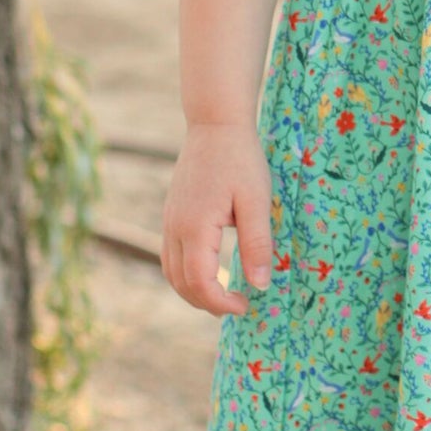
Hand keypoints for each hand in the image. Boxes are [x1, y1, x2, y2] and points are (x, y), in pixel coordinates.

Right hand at [162, 120, 274, 315]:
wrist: (215, 124)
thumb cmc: (240, 160)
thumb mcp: (257, 202)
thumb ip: (257, 244)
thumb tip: (260, 285)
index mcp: (194, 228)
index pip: (200, 283)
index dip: (221, 303)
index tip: (247, 305)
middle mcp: (174, 228)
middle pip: (180, 283)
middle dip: (207, 303)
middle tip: (238, 306)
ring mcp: (169, 221)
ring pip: (171, 272)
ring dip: (193, 291)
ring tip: (224, 296)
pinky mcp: (172, 215)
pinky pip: (171, 256)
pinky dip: (186, 274)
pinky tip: (211, 272)